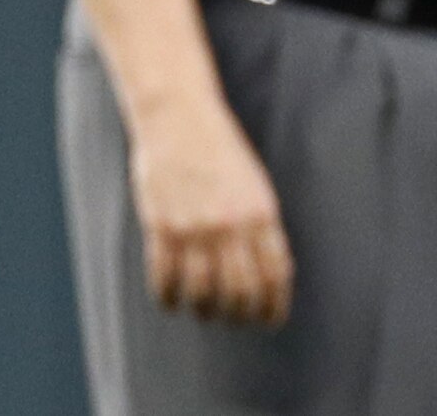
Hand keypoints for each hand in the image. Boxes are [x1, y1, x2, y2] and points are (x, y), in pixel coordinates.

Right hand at [128, 97, 291, 323]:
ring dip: (204, 311)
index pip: (275, 277)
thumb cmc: (218, 148)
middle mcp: (230, 225)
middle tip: (232, 317)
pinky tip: (171, 300)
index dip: (273, 307)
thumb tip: (270, 276)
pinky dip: (168, 299)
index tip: (268, 320)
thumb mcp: (255, 184)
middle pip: (239, 293)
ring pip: (203, 293)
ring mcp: (194, 227)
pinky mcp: (161, 226)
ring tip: (203, 310)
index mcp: (261, 213)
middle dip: (238, 314)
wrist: (177, 115)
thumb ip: (262, 228)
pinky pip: (165, 279)